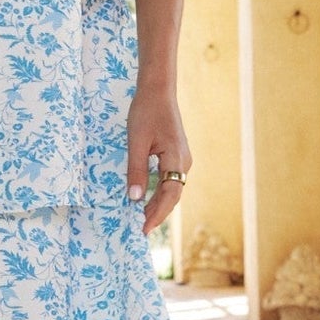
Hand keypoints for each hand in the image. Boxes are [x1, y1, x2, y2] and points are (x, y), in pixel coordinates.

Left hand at [126, 85, 190, 234]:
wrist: (158, 90)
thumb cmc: (146, 112)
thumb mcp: (136, 142)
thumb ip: (136, 170)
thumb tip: (135, 198)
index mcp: (177, 160)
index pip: (168, 196)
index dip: (156, 215)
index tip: (143, 229)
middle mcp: (184, 162)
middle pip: (172, 196)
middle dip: (157, 214)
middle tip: (140, 230)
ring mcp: (182, 159)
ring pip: (172, 189)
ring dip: (158, 204)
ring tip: (142, 219)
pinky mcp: (177, 155)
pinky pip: (170, 180)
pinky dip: (159, 193)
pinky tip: (147, 198)